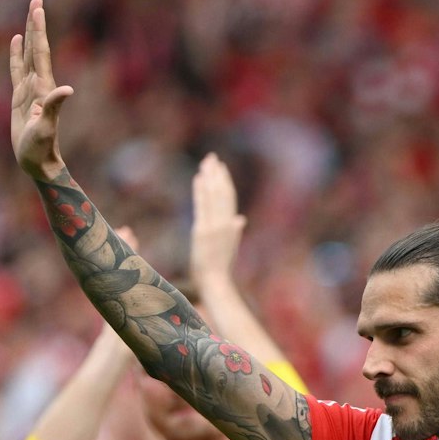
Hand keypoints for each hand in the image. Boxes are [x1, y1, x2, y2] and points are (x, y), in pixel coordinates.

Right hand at [8, 0, 73, 179]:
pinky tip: (16, 41)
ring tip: (30, 14)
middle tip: (37, 0)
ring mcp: (30, 89)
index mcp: (44, 87)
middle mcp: (39, 84)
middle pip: (37, 47)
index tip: (38, 7)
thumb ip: (54, 108)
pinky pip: (17, 69)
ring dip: (29, 34)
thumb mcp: (46, 128)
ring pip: (28, 55)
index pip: (41, 52)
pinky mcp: (21, 97)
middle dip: (36, 24)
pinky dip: (16, 54)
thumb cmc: (41, 148)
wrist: (38, 162)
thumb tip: (67, 91)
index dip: (39, 30)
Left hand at [189, 154, 245, 287]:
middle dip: (217, 174)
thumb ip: (234, 231)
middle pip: (222, 193)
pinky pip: (203, 206)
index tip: (221, 168)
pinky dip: (201, 191)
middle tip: (212, 157)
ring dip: (209, 177)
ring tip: (205, 162)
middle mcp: (225, 224)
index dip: (225, 182)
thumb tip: (240, 219)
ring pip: (214, 196)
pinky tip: (198, 177)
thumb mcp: (229, 247)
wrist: (216, 282)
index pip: (229, 199)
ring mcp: (215, 227)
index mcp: (231, 226)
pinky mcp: (204, 231)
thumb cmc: (220, 269)